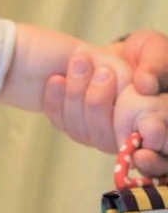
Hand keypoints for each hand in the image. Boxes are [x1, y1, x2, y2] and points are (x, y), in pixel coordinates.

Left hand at [43, 29, 167, 175]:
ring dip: (77, 96)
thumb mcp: (157, 52)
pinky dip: (55, 100)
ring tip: (79, 63)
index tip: (145, 142)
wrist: (121, 56)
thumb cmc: (147, 56)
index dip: (150, 159)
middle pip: (106, 140)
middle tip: (104, 72)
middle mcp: (127, 141)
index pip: (157, 160)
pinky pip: (62, 123)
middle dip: (100, 103)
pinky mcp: (77, 127)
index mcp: (157, 128)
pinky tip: (56, 78)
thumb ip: (158, 65)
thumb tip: (145, 85)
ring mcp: (100, 136)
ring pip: (82, 132)